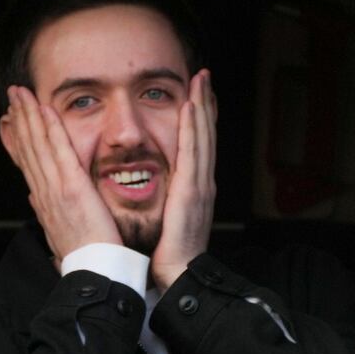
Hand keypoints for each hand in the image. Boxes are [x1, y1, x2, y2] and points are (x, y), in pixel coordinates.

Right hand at [0, 86, 119, 264]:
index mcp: (43, 203)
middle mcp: (43, 193)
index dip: (18, 137)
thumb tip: (34, 198)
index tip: (11, 118)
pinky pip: (59, 150)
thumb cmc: (85, 257)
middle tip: (14, 94)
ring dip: (29, 115)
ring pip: (38, 144)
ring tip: (22, 92)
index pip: (27, 163)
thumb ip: (47, 211)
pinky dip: (50, 129)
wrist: (94, 272)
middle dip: (20, 118)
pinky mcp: (72, 187)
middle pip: (27, 148)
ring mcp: (55, 189)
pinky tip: (45, 109)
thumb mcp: (60, 232)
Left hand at [152, 70, 216, 292]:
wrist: (178, 276)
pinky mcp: (192, 192)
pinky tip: (192, 107)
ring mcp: (200, 186)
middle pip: (205, 135)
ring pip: (203, 137)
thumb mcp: (166, 221)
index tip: (197, 97)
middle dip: (206, 104)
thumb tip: (148, 190)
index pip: (197, 147)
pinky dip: (194, 128)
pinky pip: (193, 153)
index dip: (198, 120)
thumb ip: (163, 202)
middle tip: (204, 76)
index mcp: (193, 190)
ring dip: (202, 107)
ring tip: (201, 81)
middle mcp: (202, 184)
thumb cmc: (168, 255)